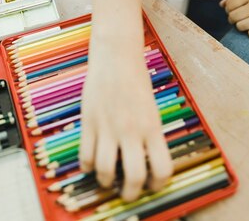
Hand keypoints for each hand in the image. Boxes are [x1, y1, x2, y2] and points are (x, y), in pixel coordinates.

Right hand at [79, 37, 172, 200]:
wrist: (117, 55)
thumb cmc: (136, 78)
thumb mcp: (151, 108)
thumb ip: (148, 133)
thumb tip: (144, 161)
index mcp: (152, 126)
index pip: (162, 168)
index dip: (158, 184)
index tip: (153, 185)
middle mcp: (131, 130)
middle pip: (134, 177)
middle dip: (130, 193)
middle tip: (128, 192)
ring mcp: (108, 127)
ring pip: (105, 171)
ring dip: (105, 181)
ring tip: (107, 179)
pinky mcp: (89, 122)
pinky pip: (85, 155)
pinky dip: (87, 166)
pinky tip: (91, 163)